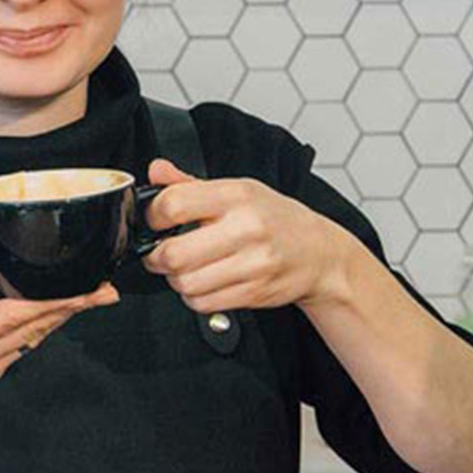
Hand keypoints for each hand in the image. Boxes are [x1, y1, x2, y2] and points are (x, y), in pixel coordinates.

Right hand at [0, 233, 118, 420]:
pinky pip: (21, 347)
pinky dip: (38, 326)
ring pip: (32, 340)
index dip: (54, 301)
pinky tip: (49, 310)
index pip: (15, 316)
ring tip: (88, 295)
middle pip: (35, 330)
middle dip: (73, 308)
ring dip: (60, 316)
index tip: (84, 291)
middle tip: (104, 289)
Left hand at [140, 159, 348, 313]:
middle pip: (174, 253)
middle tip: (160, 253)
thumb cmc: (275, 218)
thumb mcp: (237, 190)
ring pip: (185, 283)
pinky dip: (194, 296)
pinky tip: (204, 283)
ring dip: (176, 279)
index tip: (155, 222)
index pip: (173, 204)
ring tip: (186, 268)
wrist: (319, 253)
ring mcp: (252, 263)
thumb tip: (156, 170)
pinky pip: (203, 303)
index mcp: (236, 195)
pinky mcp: (254, 292)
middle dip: (156, 257)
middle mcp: (245, 228)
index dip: (153, 216)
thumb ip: (189, 183)